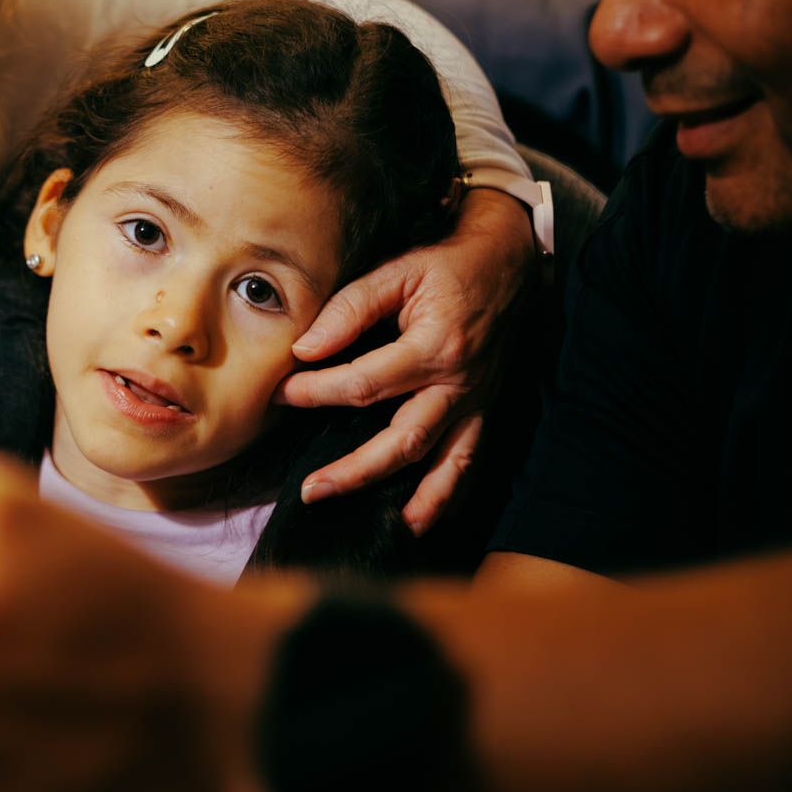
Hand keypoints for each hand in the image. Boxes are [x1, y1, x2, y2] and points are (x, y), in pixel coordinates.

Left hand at [280, 189, 533, 531]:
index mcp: (434, 348)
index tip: (283, 394)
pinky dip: (449, 495)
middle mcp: (457, 384)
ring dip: (412, 501)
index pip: (364, 383)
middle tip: (312, 490)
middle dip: (354, 470)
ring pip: (442, 464)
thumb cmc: (448, 266)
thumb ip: (351, 308)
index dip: (318, 392)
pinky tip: (424, 520)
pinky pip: (469, 462)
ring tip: (381, 529)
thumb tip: (306, 348)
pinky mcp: (484, 410)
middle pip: (401, 440)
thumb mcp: (399, 271)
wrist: (507, 262)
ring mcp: (475, 403)